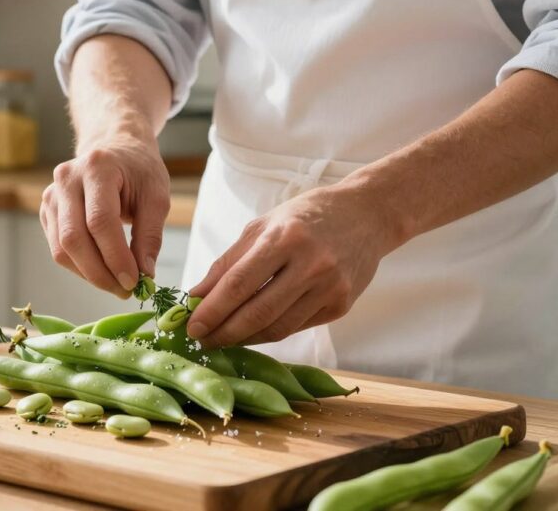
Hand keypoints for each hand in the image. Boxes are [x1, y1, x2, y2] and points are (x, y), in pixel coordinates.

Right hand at [40, 133, 170, 296]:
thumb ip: (151, 235)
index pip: (100, 221)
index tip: (135, 282)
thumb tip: (144, 275)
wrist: (113, 148)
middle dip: (100, 272)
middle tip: (125, 291)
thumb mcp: (157, 196)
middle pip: (74, 238)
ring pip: (61, 249)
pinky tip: (102, 269)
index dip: (115, 257)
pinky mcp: (46, 211)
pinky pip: (58, 249)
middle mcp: (66, 179)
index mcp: (97, 168)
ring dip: (89, 274)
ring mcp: (51, 195)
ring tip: (116, 283)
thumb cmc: (138, 170)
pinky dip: (80, 266)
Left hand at [186, 183, 401, 345]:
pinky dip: (269, 333)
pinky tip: (251, 333)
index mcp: (285, 238)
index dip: (212, 310)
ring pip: (278, 328)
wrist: (366, 215)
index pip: (239, 284)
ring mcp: (330, 288)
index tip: (191, 326)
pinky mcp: (341, 306)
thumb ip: (227, 263)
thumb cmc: (304, 217)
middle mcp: (311, 264)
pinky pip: (297, 327)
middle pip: (257, 312)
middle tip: (201, 341)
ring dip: (244, 339)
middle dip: (223, 332)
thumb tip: (195, 296)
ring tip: (221, 339)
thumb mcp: (262, 227)